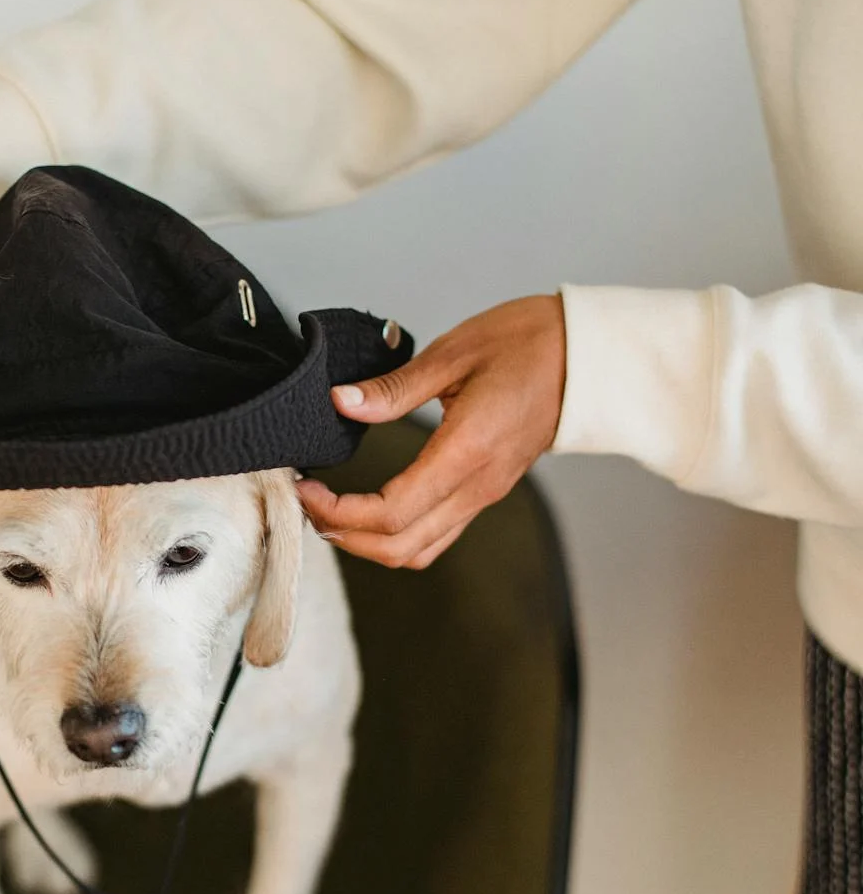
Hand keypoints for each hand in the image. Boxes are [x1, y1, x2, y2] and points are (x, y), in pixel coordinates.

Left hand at [297, 294, 565, 568]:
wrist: (586, 355)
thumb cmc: (529, 343)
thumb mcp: (454, 352)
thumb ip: (394, 387)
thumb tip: (343, 402)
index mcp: (467, 451)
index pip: (392, 512)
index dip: (340, 512)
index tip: (307, 488)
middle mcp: (478, 485)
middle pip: (401, 547)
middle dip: (345, 535)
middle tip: (308, 502)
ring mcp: (485, 493)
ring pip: (420, 550)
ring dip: (370, 544)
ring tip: (332, 511)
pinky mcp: (488, 490)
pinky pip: (438, 535)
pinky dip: (398, 536)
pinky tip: (372, 509)